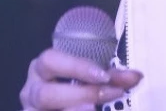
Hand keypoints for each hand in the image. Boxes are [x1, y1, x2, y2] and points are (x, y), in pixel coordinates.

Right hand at [19, 48, 142, 110]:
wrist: (70, 99)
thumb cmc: (81, 82)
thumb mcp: (93, 77)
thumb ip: (112, 76)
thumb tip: (135, 77)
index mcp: (43, 67)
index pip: (51, 60)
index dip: (77, 67)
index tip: (104, 76)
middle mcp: (31, 90)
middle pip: (46, 94)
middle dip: (81, 95)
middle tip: (111, 93)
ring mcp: (30, 110)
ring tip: (94, 110)